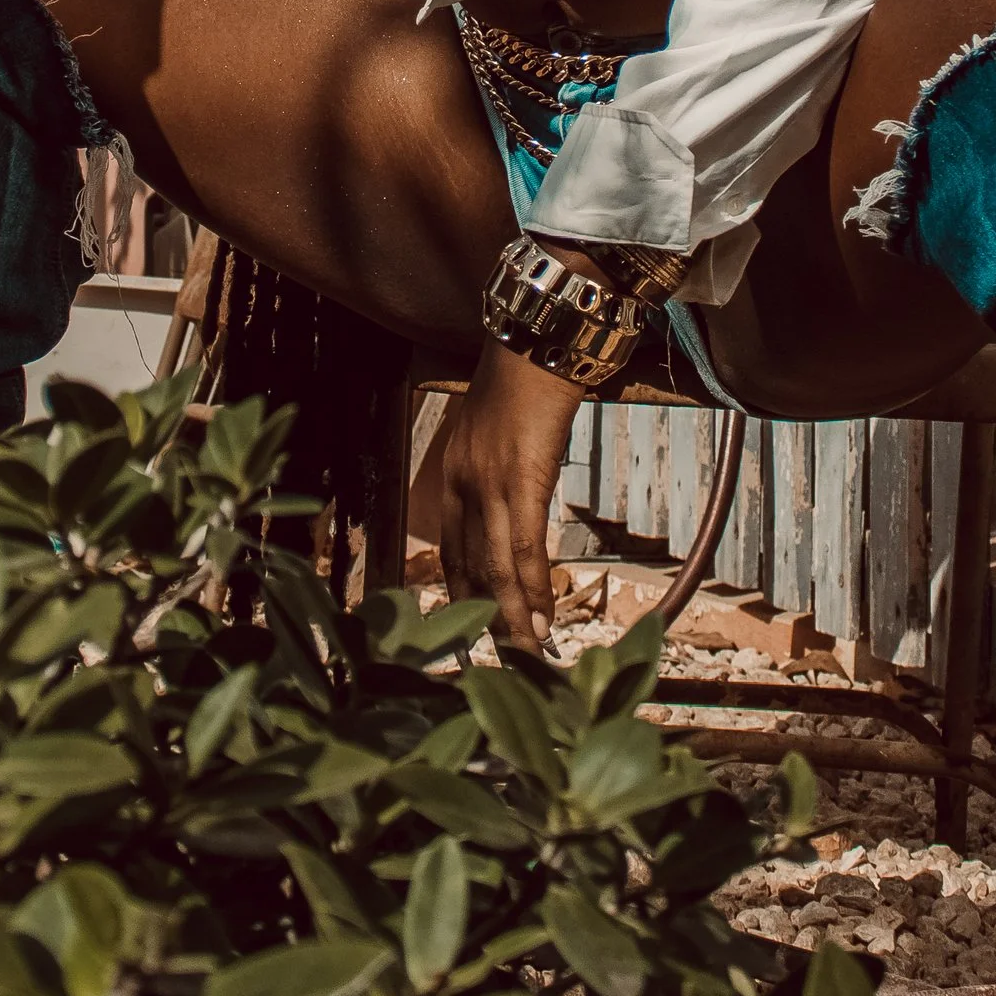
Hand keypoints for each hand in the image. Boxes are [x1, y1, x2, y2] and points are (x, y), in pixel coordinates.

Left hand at [417, 339, 582, 651]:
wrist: (539, 336)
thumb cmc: (526, 378)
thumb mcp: (498, 430)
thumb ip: (498, 467)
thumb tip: (518, 499)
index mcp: (452, 474)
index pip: (451, 548)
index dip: (464, 592)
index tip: (476, 628)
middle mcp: (460, 483)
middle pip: (467, 566)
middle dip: (484, 617)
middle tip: (500, 659)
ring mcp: (488, 482)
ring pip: (493, 566)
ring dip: (511, 615)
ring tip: (525, 652)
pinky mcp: (521, 478)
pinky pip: (523, 544)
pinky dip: (533, 585)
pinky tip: (543, 612)